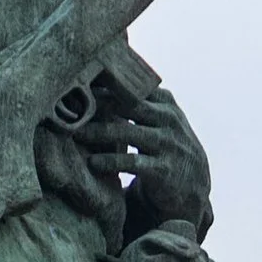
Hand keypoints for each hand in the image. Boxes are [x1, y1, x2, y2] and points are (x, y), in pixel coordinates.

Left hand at [82, 61, 210, 232]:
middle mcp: (167, 118)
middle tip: (69, 105)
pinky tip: (92, 162)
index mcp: (164, 101)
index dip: (104, 83)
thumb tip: (101, 77)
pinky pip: (132, 163)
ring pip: (126, 132)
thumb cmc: (165, 146)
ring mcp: (166, 143)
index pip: (132, 86)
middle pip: (126, 104)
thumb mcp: (159, 118)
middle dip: (97, 104)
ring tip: (74, 133)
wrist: (193, 184)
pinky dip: (110, 161)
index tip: (76, 81)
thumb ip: (138, 100)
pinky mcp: (163, 169)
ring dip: (97, 132)